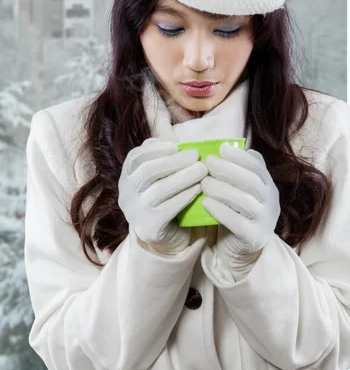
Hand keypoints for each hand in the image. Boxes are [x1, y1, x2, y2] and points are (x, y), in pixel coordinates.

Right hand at [118, 137, 207, 252]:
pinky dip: (185, 195)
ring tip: (202, 170)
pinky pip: (169, 208)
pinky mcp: (149, 228)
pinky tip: (198, 188)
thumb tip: (173, 132)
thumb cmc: (167, 199)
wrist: (166, 236)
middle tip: (196, 156)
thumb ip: (164, 156)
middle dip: (175, 161)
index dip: (155, 149)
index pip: (136, 157)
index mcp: (126, 177)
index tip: (176, 145)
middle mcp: (126, 194)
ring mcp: (135, 213)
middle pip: (148, 171)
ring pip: (159, 189)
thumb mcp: (161, 176)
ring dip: (184, 176)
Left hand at [200, 142, 280, 263]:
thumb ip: (238, 171)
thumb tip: (225, 146)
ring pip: (245, 201)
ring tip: (204, 183)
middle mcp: (271, 202)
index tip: (221, 148)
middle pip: (252, 182)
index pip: (258, 167)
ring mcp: (264, 221)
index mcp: (268, 187)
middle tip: (207, 163)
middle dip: (228, 169)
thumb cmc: (236, 213)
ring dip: (222, 189)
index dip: (240, 156)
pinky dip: (220, 211)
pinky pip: (237, 223)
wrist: (239, 249)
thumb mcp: (241, 190)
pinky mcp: (253, 238)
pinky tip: (206, 203)